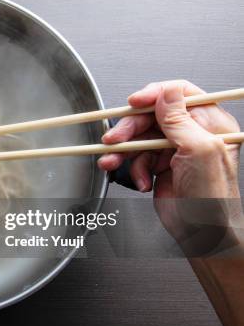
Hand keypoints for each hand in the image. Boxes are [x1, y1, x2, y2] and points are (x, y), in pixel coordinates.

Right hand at [97, 80, 241, 248]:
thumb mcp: (199, 150)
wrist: (202, 232)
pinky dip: (133, 169)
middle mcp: (192, 133)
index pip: (179, 95)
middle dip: (130, 129)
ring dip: (123, 151)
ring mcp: (174, 150)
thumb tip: (166, 92)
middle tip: (114, 138)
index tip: (135, 103)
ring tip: (111, 160)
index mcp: (210, 123)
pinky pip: (137, 158)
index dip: (154, 95)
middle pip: (152, 117)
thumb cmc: (213, 197)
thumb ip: (179, 119)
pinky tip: (140, 180)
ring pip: (140, 138)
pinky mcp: (159, 167)